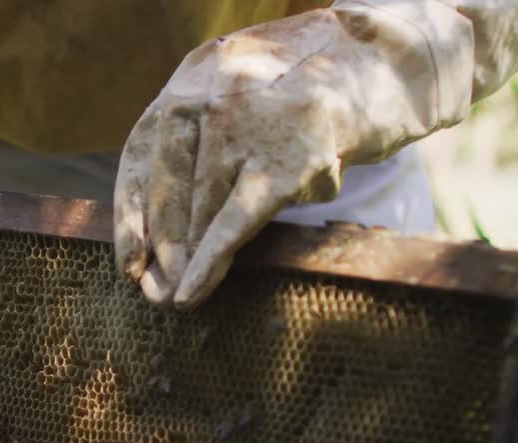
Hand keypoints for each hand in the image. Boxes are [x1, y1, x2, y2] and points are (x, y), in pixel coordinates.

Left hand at [114, 1, 517, 309]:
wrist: (391, 67)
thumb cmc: (315, 96)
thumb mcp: (250, 93)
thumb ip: (208, 132)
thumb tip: (168, 213)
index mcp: (195, 73)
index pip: (142, 151)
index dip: (130, 210)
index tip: (126, 257)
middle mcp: (211, 91)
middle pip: (166, 185)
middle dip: (158, 244)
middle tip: (150, 289)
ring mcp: (246, 124)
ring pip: (198, 208)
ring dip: (184, 260)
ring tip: (175, 299)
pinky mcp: (283, 160)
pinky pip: (233, 223)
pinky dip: (209, 263)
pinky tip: (191, 294)